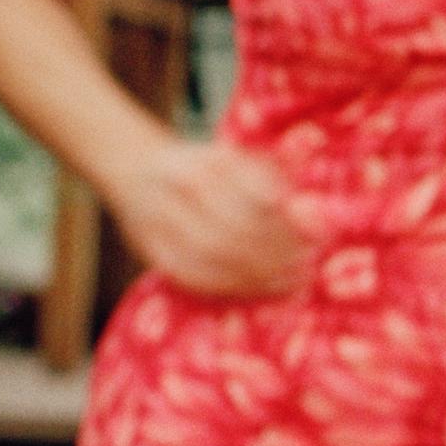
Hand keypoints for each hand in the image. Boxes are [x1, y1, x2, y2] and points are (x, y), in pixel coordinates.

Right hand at [106, 137, 318, 297]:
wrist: (133, 166)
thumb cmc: (197, 164)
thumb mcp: (227, 155)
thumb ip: (263, 175)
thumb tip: (303, 210)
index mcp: (199, 165)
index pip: (247, 200)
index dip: (282, 225)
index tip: (312, 237)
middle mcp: (176, 195)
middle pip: (232, 232)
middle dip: (273, 254)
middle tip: (305, 266)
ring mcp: (160, 227)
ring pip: (214, 259)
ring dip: (257, 276)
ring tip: (289, 283)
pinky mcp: (154, 254)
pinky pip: (194, 278)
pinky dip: (228, 288)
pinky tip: (256, 291)